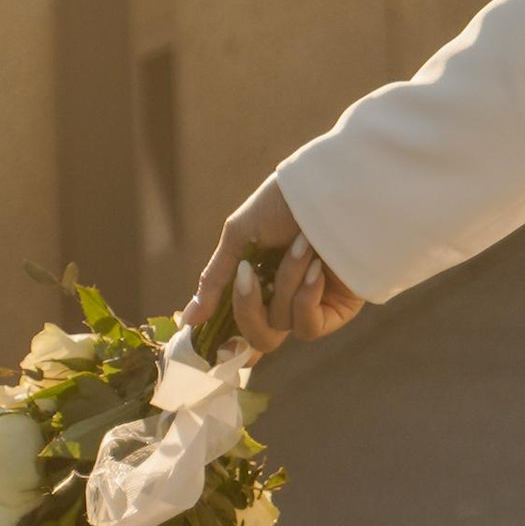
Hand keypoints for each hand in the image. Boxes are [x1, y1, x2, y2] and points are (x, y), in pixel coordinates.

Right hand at [182, 180, 361, 358]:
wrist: (331, 186)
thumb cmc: (284, 202)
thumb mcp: (241, 236)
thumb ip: (216, 279)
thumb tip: (189, 320)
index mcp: (258, 282)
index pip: (239, 327)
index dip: (224, 339)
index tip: (210, 337)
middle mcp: (282, 299)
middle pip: (255, 336)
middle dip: (246, 308)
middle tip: (248, 272)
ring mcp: (309, 306)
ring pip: (280, 324)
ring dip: (285, 283)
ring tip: (303, 244)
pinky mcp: (335, 310)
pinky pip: (308, 328)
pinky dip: (305, 298)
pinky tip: (317, 268)